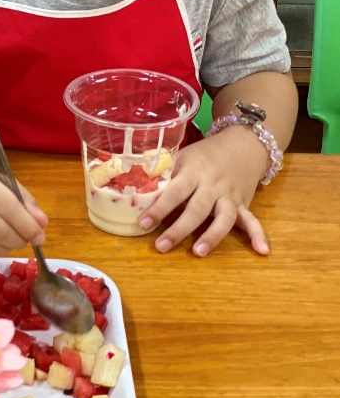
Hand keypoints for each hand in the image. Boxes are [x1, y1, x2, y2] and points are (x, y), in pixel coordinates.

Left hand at [138, 126, 269, 256]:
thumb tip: (134, 189)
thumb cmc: (204, 154)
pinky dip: (258, 235)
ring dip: (212, 236)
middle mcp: (212, 185)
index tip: (143, 223)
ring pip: (223, 218)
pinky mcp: (244, 204)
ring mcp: (230, 196)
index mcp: (193, 171)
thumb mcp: (181, 156)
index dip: (159, 208)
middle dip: (179, 229)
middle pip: (196, 210)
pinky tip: (262, 251)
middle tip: (161, 246)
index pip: (174, 191)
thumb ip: (163, 173)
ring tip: (198, 252)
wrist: (242, 144)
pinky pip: (252, 220)